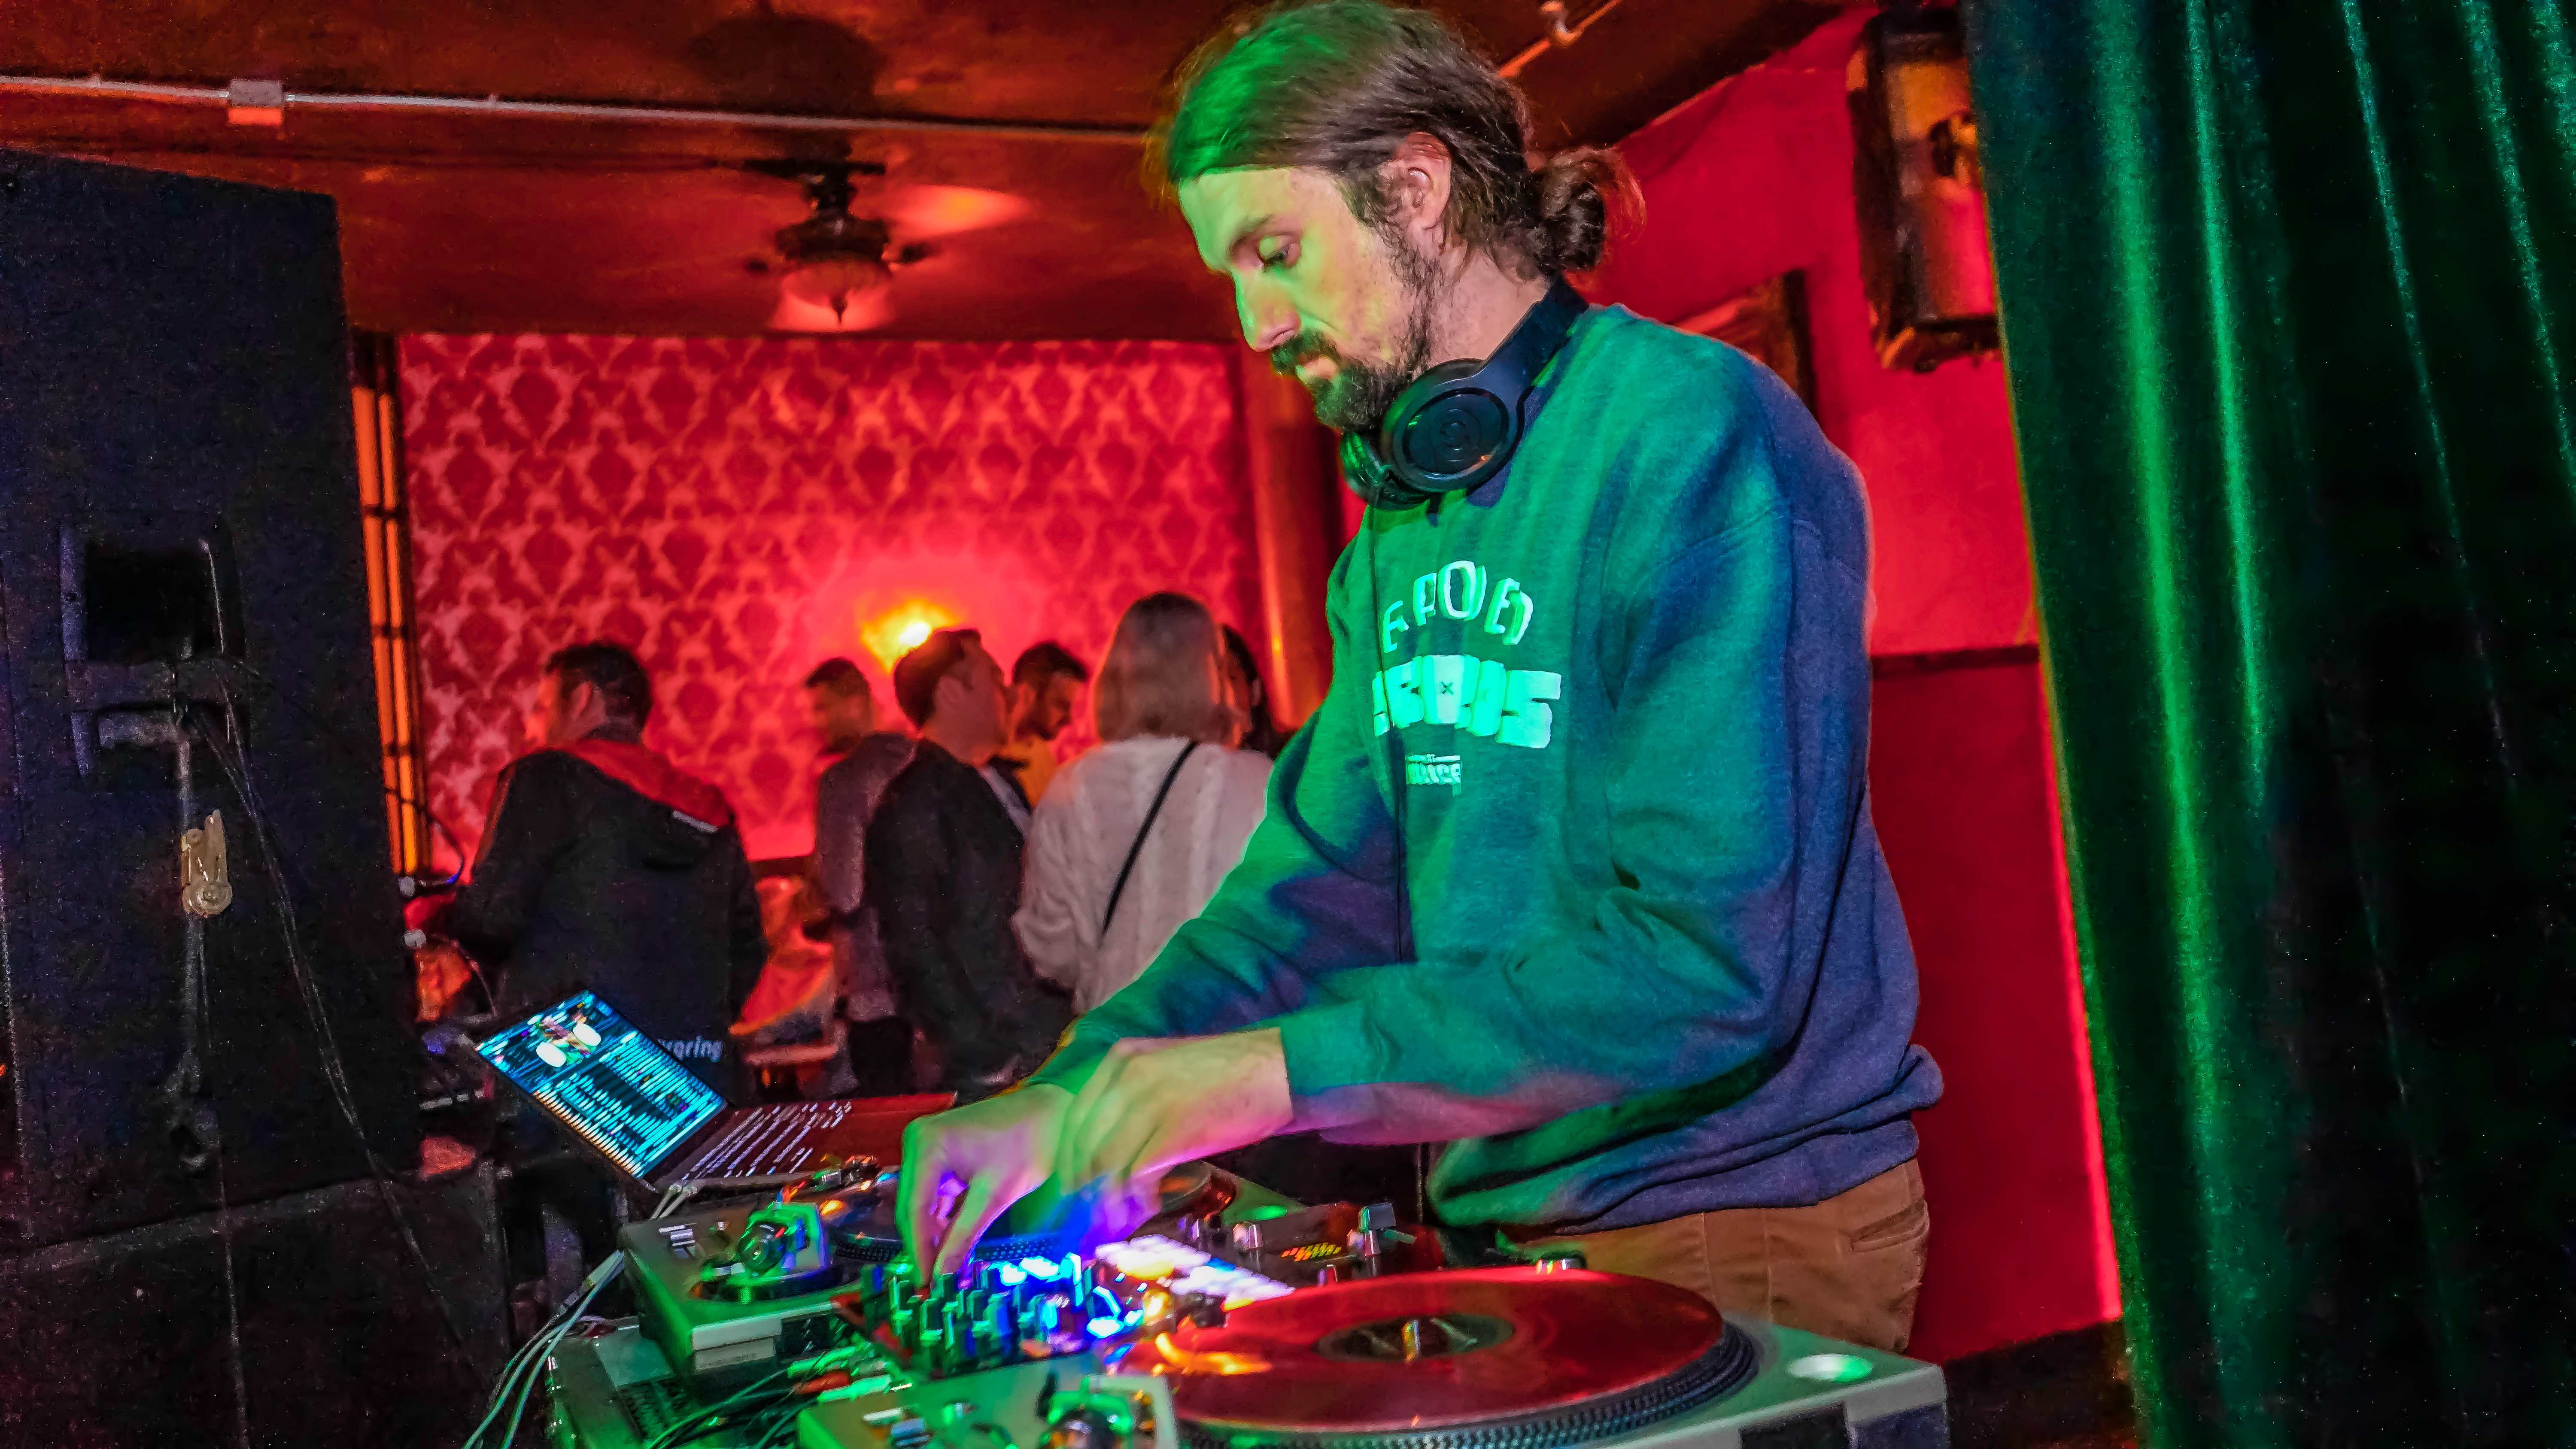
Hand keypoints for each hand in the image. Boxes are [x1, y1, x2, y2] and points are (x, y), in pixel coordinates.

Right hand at [899, 1084, 1071, 1276]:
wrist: (1053, 1112)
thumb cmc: (1029, 1143)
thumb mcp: (995, 1195)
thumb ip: (964, 1236)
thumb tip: (943, 1278)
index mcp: (926, 1144)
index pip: (914, 1209)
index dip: (920, 1251)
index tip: (926, 1286)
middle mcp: (918, 1142)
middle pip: (913, 1208)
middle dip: (926, 1247)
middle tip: (935, 1287)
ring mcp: (927, 1149)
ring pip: (923, 1207)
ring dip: (935, 1237)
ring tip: (945, 1274)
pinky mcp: (940, 1158)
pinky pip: (935, 1197)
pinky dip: (944, 1222)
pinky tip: (952, 1248)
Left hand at [1052, 1030, 1292, 1200]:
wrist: (1278, 1068)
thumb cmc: (1230, 1074)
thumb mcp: (1168, 1068)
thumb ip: (1134, 1095)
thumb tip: (1110, 1147)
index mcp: (1122, 1059)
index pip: (1075, 1118)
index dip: (1069, 1160)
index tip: (1071, 1188)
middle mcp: (1127, 1077)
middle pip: (1084, 1145)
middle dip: (1081, 1188)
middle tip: (1088, 1214)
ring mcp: (1149, 1102)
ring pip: (1105, 1164)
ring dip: (1107, 1199)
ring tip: (1120, 1217)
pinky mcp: (1173, 1130)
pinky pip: (1135, 1175)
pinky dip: (1135, 1198)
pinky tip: (1146, 1207)